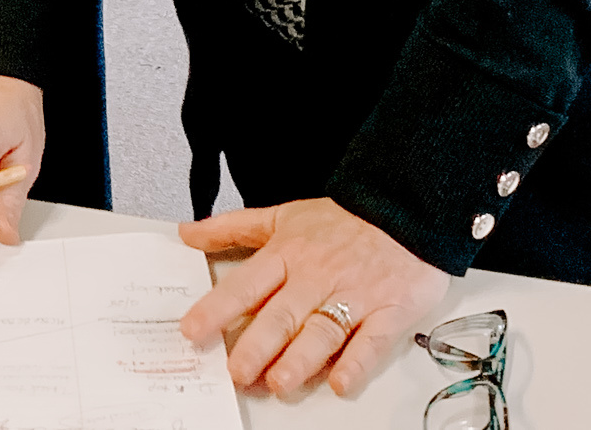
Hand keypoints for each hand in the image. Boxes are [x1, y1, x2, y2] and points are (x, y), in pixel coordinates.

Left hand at [179, 199, 448, 398]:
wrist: (404, 208)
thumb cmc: (342, 221)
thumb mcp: (282, 216)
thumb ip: (233, 228)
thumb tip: (186, 233)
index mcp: (288, 254)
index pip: (246, 283)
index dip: (218, 307)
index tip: (193, 330)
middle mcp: (317, 277)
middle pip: (282, 314)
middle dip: (258, 344)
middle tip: (237, 371)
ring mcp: (354, 295)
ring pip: (323, 330)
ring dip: (301, 358)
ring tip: (280, 381)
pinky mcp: (389, 311)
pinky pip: (372, 340)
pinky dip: (357, 362)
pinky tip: (341, 382)